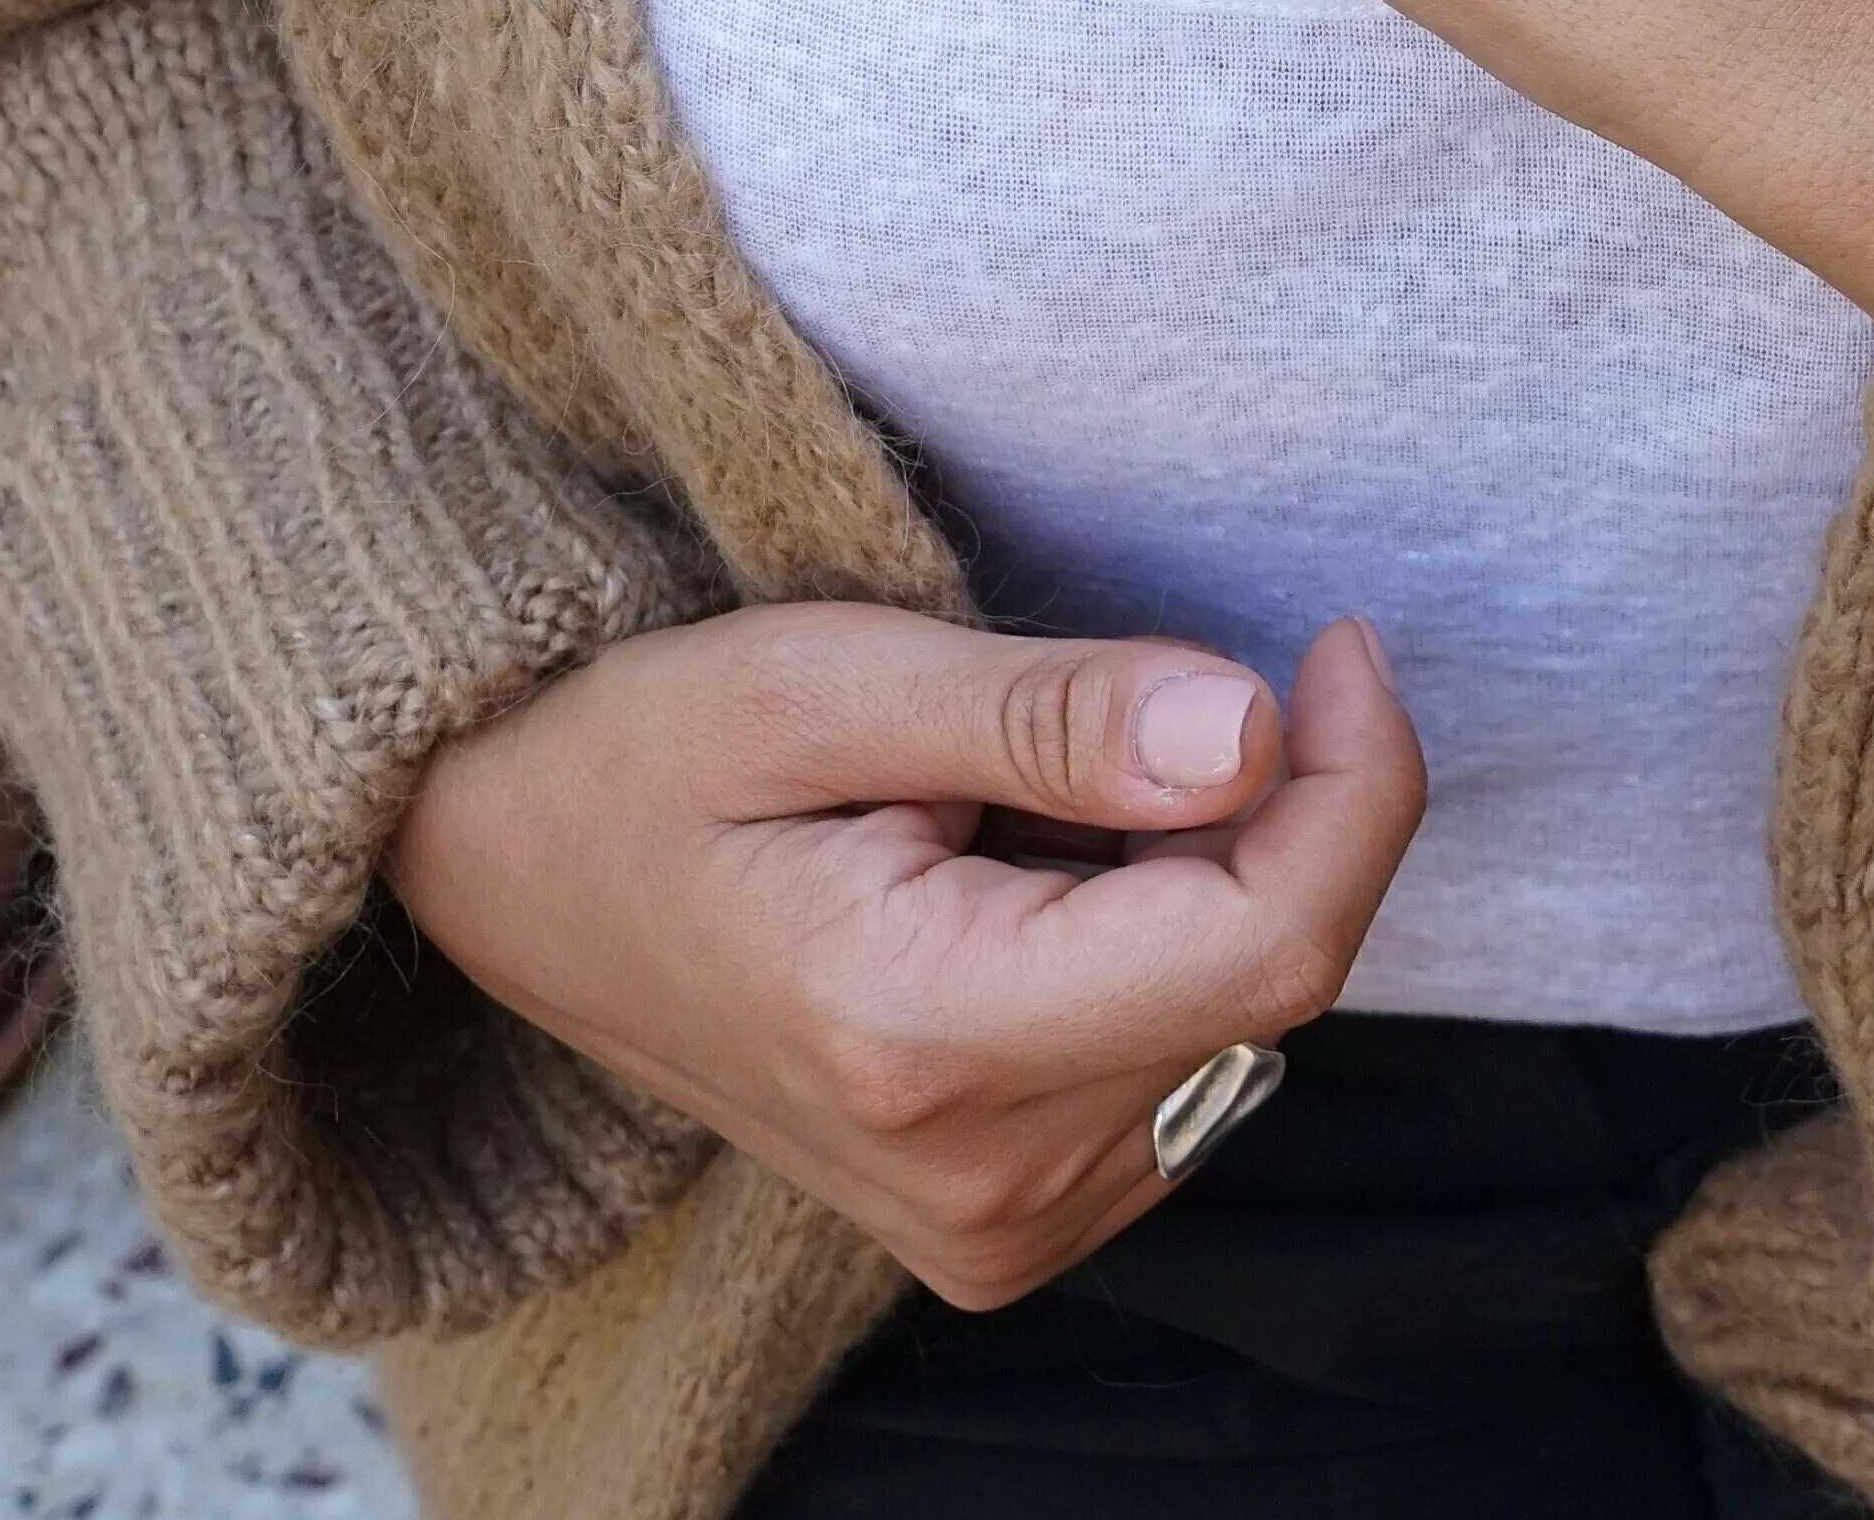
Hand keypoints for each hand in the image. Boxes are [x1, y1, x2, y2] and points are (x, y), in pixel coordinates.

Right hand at [385, 606, 1421, 1305]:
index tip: (1339, 645)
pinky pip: (1187, 1059)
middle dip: (1278, 809)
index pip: (1270, 945)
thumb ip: (1047, 714)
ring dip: (1212, 872)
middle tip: (1156, 686)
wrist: (516, 885)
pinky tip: (1046, 880)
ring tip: (1042, 795)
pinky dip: (1167, 938)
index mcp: (925, 1043)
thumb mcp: (823, 678)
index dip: (1357, 782)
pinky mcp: (1013, 1222)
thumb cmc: (646, 755)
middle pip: (1271, 977)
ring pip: (1243, 1016)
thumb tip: (1255, 731)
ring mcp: (999, 1228)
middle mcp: (980, 1183)